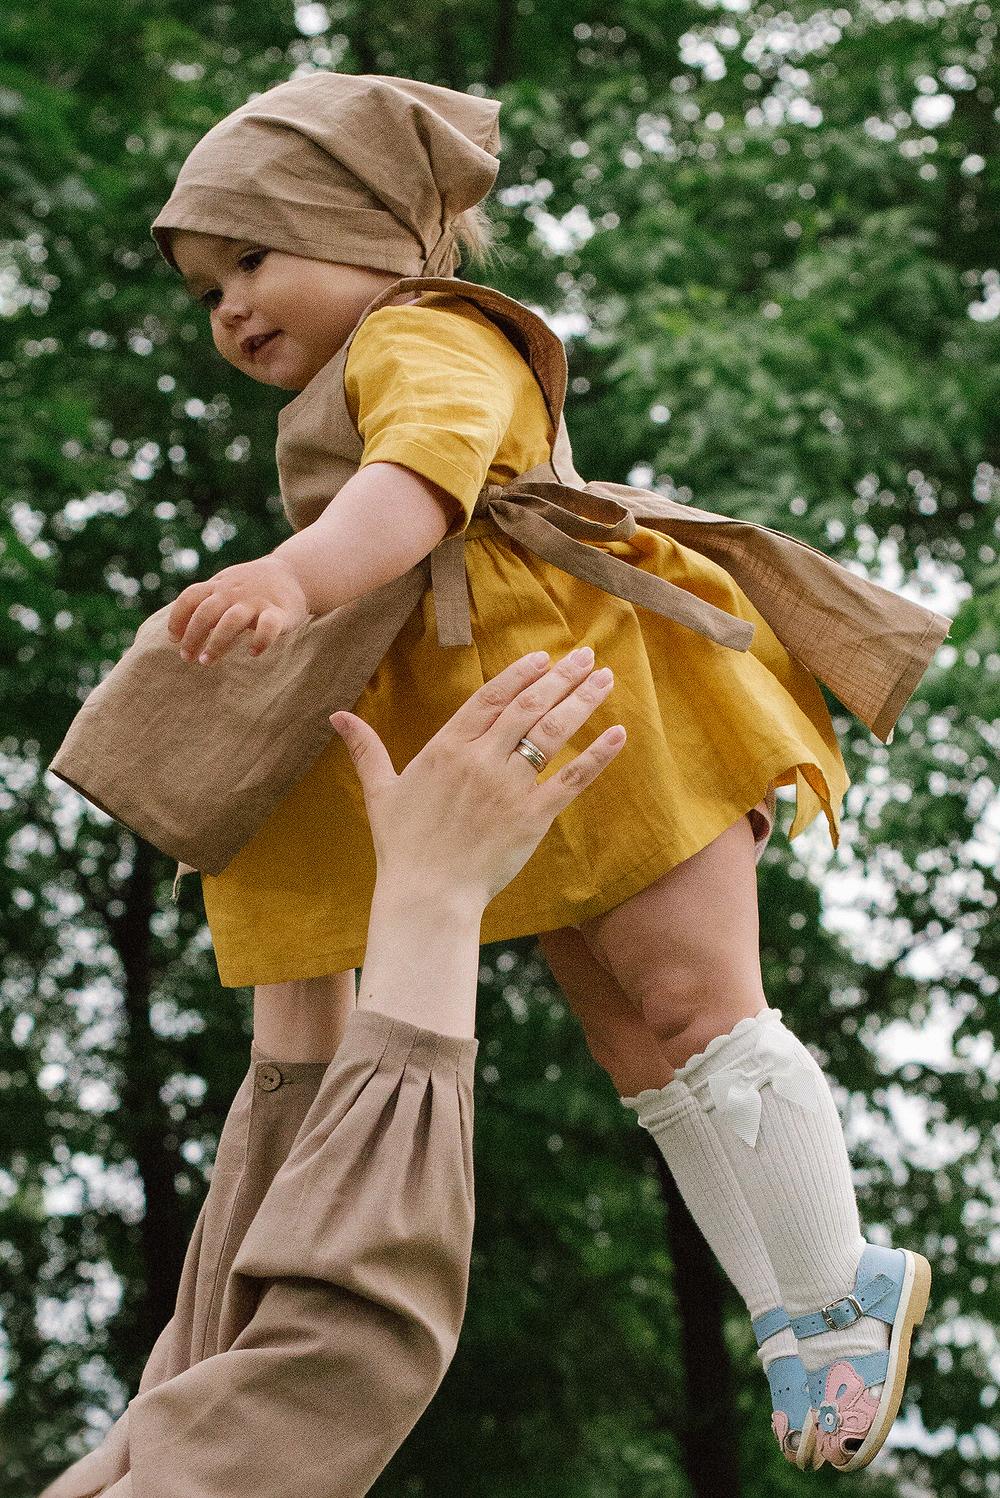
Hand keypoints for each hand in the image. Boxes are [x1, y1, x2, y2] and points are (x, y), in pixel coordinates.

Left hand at [166, 557, 309, 664]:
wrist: (293, 573)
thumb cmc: (252, 587)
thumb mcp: (225, 586)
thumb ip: (204, 602)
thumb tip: (177, 634)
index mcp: (219, 586)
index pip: (190, 598)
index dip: (178, 619)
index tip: (174, 639)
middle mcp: (234, 592)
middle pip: (206, 612)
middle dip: (192, 636)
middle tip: (187, 658)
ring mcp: (257, 601)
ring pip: (232, 620)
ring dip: (217, 643)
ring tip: (206, 661)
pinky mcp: (280, 612)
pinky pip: (269, 627)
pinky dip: (260, 641)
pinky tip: (253, 652)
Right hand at [330, 647, 624, 911]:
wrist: (426, 896)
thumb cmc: (402, 847)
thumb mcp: (380, 792)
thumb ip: (365, 749)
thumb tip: (337, 715)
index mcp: (446, 748)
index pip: (491, 698)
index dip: (520, 674)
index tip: (544, 657)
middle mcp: (480, 761)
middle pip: (528, 707)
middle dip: (560, 677)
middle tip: (585, 655)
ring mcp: (508, 788)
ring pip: (552, 734)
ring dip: (581, 702)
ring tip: (603, 678)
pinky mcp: (532, 818)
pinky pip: (571, 780)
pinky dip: (597, 756)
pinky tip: (618, 734)